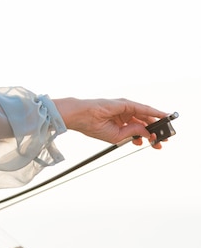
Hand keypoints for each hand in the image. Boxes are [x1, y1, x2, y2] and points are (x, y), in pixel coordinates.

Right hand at [52, 97, 167, 148]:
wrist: (81, 117)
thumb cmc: (93, 126)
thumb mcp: (117, 136)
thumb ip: (133, 132)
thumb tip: (147, 131)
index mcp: (119, 124)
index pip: (138, 129)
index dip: (148, 137)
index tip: (158, 144)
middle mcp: (123, 115)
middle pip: (144, 122)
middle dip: (155, 131)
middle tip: (165, 140)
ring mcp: (124, 109)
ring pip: (145, 115)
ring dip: (157, 122)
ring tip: (166, 131)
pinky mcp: (124, 103)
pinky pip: (142, 108)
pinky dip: (153, 112)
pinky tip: (162, 116)